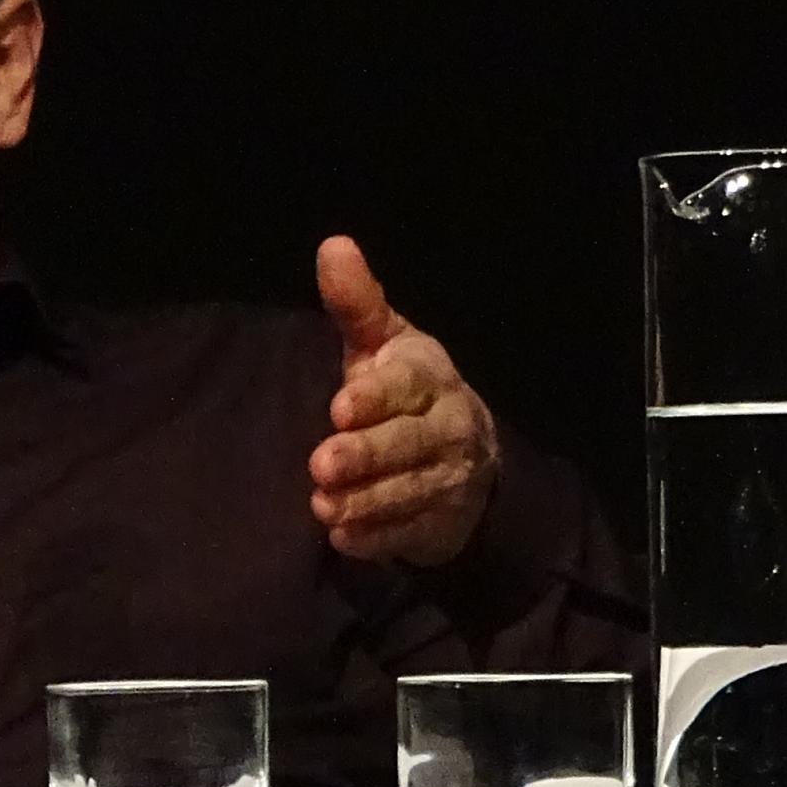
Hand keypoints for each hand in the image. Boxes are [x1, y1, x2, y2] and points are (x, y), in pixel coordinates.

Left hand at [305, 236, 500, 567]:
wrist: (465, 457)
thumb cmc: (404, 392)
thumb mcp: (385, 343)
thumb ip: (358, 304)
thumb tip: (332, 246)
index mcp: (429, 377)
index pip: (405, 385)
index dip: (375, 397)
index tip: (340, 408)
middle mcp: (446, 427)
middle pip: (407, 443)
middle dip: (366, 456)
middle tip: (321, 464)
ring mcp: (446, 479)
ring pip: (408, 492)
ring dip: (365, 503)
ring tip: (322, 508)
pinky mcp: (437, 522)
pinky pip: (407, 533)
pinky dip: (376, 539)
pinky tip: (343, 541)